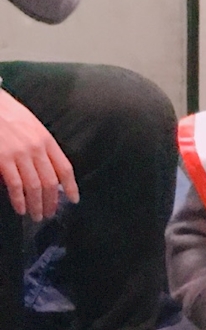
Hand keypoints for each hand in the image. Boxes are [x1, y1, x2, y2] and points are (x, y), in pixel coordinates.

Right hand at [0, 89, 78, 219]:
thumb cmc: (6, 113)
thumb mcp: (30, 125)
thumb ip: (41, 146)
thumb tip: (48, 171)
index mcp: (46, 139)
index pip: (65, 168)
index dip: (71, 187)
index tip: (74, 200)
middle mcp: (36, 147)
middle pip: (51, 181)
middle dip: (52, 202)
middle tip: (50, 214)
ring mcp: (19, 153)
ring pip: (35, 186)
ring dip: (37, 205)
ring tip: (37, 216)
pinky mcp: (3, 157)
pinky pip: (16, 185)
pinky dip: (20, 200)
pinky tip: (21, 209)